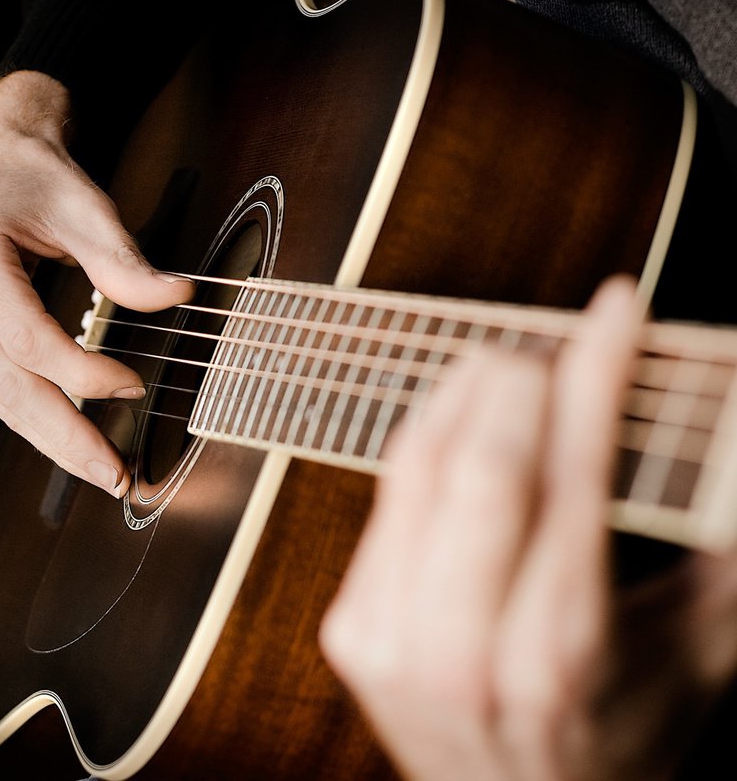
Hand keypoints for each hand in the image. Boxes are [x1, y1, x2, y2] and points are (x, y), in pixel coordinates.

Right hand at [0, 70, 195, 495]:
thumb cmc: (32, 170)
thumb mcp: (84, 204)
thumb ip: (124, 259)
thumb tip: (176, 296)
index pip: (27, 339)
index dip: (83, 372)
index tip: (134, 387)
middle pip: (7, 386)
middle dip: (65, 437)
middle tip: (113, 475)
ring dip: (51, 438)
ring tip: (98, 470)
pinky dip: (35, 412)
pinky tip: (69, 434)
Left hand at [319, 276, 736, 780]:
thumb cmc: (616, 739)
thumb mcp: (696, 656)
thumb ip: (725, 548)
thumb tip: (736, 428)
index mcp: (559, 661)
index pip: (571, 478)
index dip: (595, 377)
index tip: (616, 311)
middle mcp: (460, 652)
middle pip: (479, 465)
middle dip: (523, 379)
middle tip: (560, 342)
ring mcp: (389, 640)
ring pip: (418, 467)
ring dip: (468, 395)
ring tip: (515, 365)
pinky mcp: (351, 628)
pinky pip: (385, 495)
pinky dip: (427, 435)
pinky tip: (462, 414)